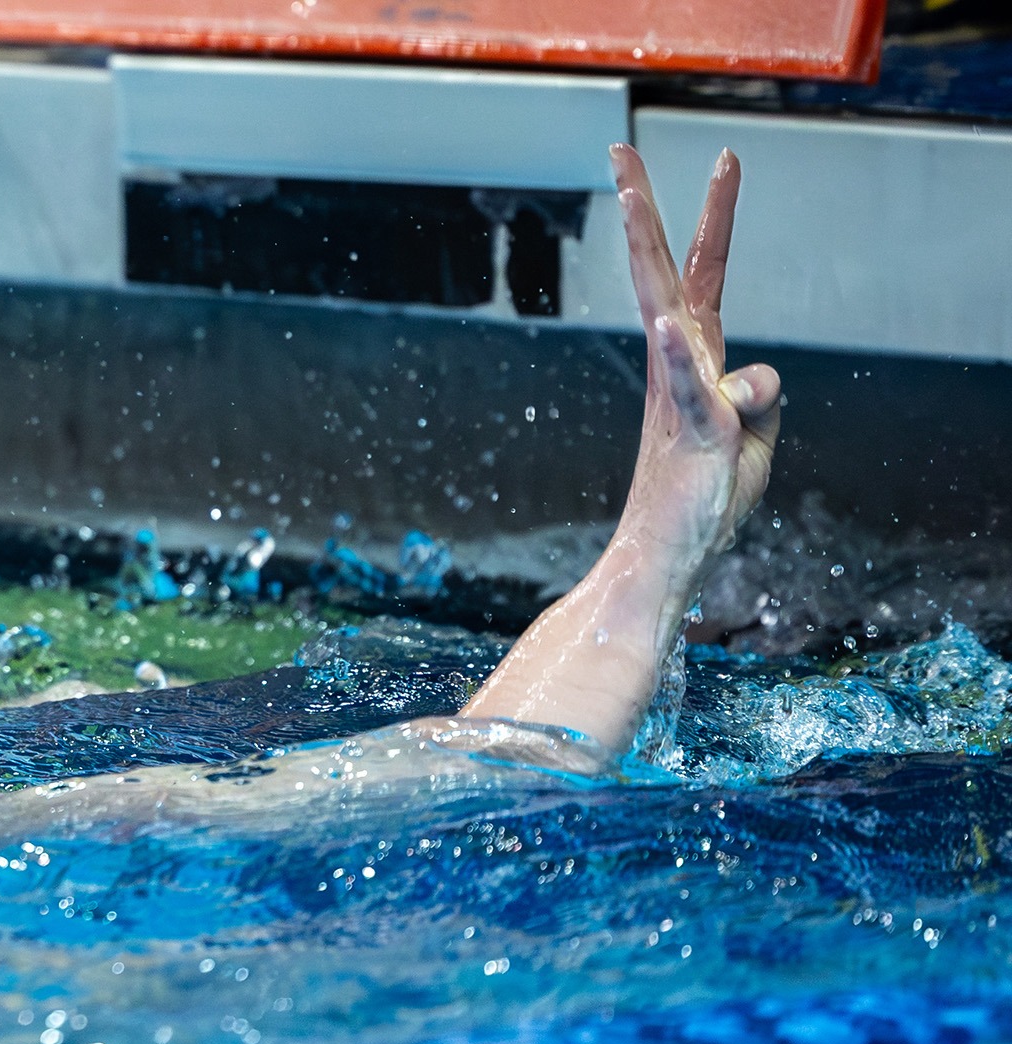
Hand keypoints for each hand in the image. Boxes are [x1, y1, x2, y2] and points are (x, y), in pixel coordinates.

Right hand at [612, 143, 780, 573]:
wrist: (669, 556)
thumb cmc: (707, 501)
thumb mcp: (754, 438)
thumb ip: (760, 395)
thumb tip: (758, 374)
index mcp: (695, 361)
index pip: (706, 276)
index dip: (717, 218)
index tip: (725, 161)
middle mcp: (679, 366)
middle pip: (665, 272)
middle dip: (646, 208)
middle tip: (620, 149)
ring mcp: (681, 394)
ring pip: (663, 308)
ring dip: (646, 251)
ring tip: (629, 200)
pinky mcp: (694, 432)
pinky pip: (686, 387)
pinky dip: (676, 356)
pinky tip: (664, 324)